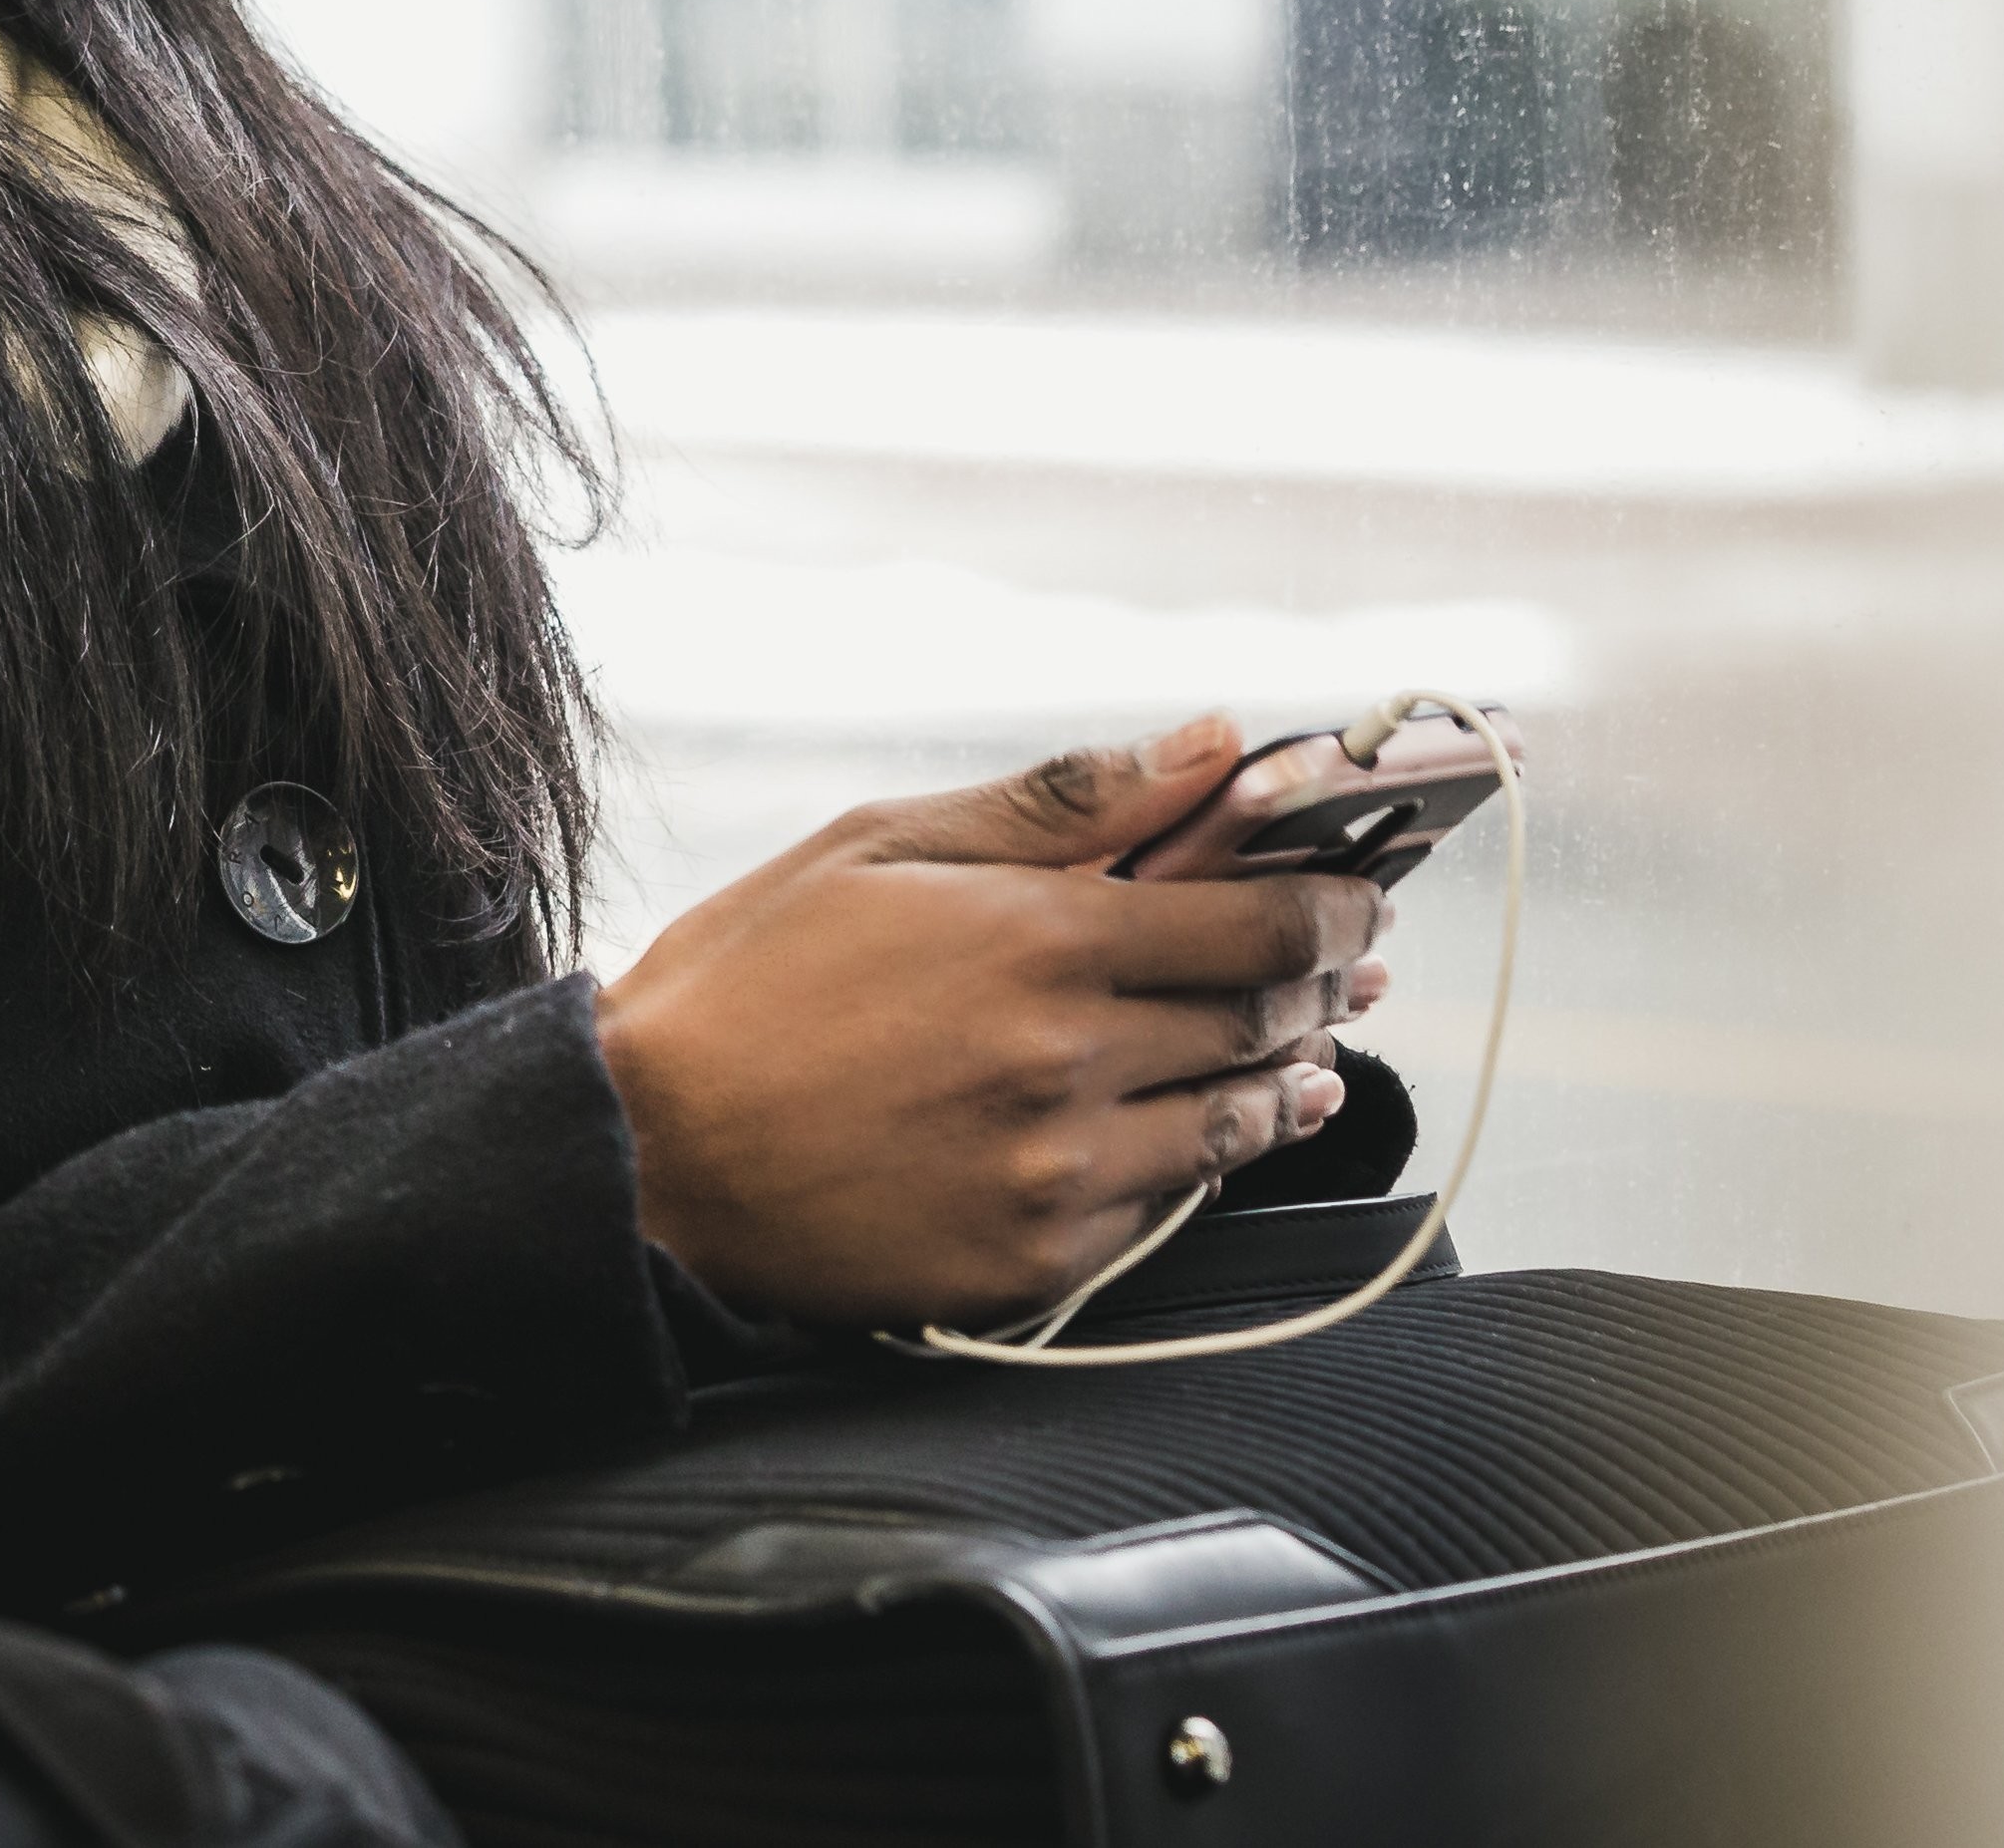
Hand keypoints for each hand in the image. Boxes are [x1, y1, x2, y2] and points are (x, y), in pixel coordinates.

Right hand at [593, 714, 1387, 1329]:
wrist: (645, 1159)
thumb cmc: (747, 984)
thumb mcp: (879, 845)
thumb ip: (1061, 799)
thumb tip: (1212, 741)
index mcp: (1037, 939)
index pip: (1257, 920)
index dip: (1332, 903)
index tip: (1358, 890)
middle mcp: (1067, 1059)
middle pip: (1264, 1018)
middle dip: (1324, 983)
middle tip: (1346, 963)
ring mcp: (1057, 1172)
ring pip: (1234, 1122)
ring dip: (1287, 1077)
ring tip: (1302, 1050)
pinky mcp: (1034, 1260)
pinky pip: (1164, 1207)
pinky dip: (1201, 1159)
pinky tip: (1202, 1129)